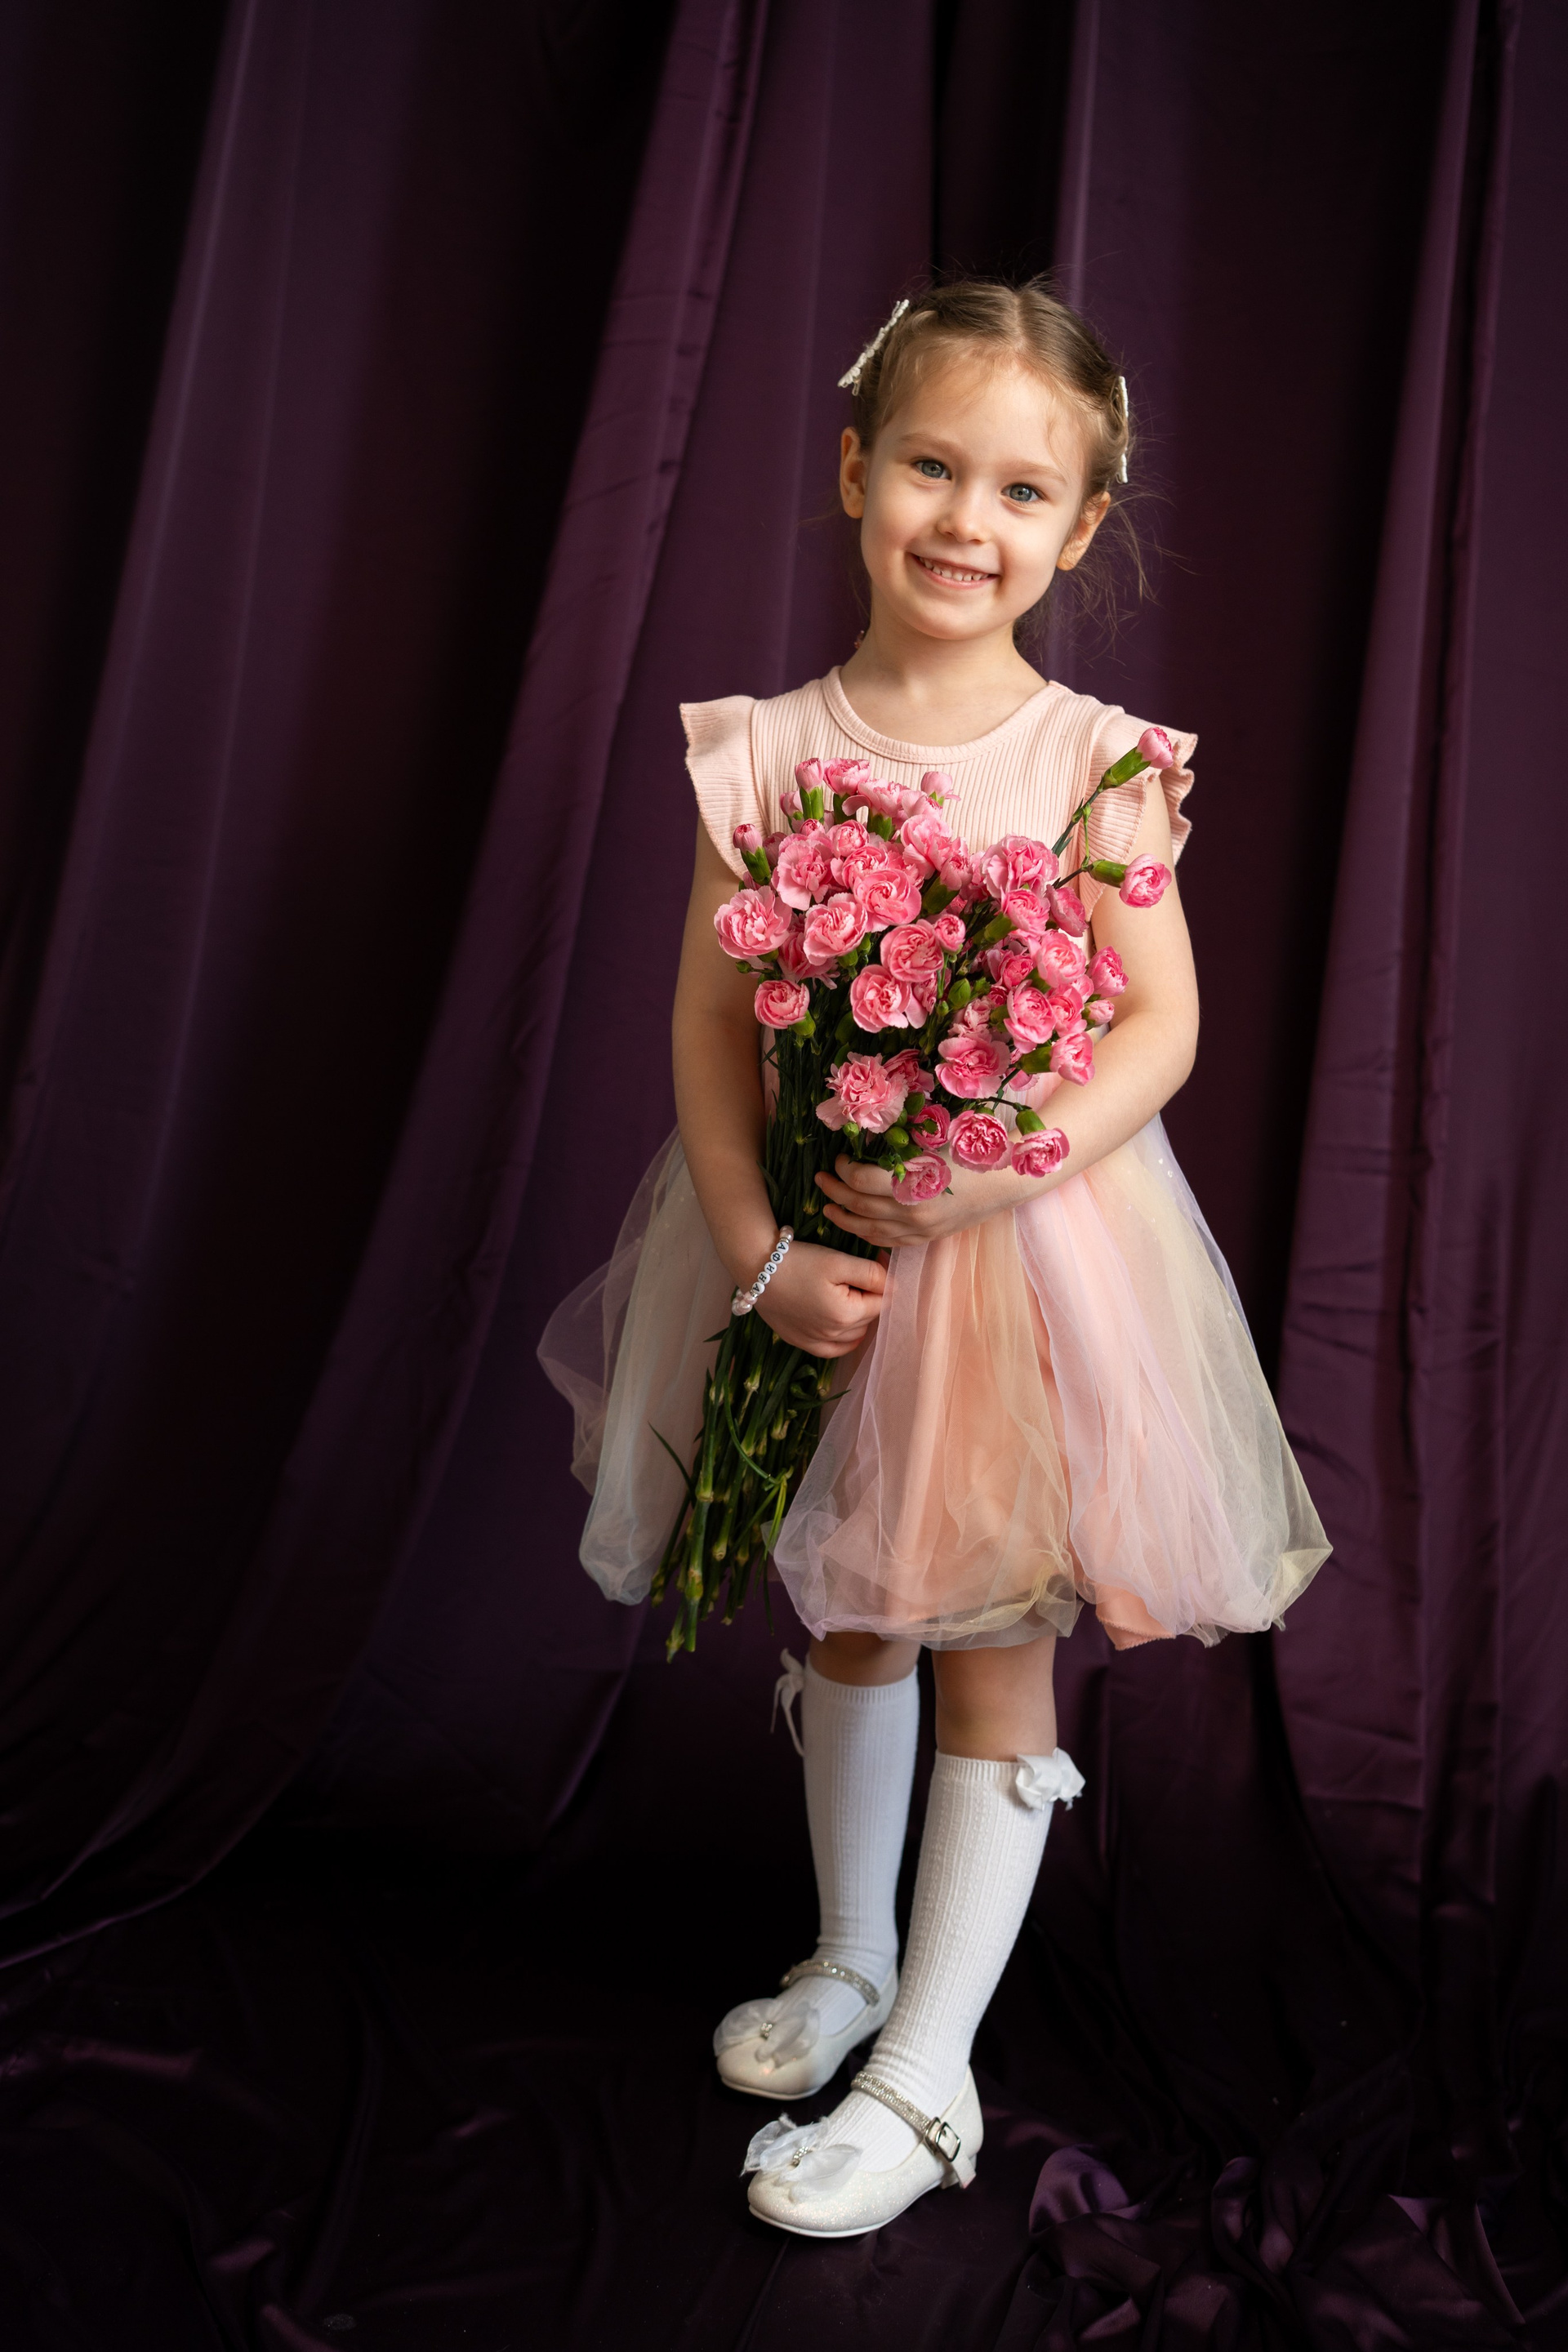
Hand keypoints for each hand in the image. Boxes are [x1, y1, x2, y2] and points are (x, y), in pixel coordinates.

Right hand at [755, 1238, 885, 1356]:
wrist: (757, 1267)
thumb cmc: (799, 1261)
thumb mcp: (839, 1261)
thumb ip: (872, 1274)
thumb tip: (896, 1285)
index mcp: (846, 1315)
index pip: (882, 1304)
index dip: (881, 1283)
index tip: (873, 1265)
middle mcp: (833, 1335)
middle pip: (868, 1319)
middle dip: (868, 1299)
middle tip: (854, 1277)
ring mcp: (815, 1341)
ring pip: (853, 1335)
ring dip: (857, 1318)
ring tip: (845, 1295)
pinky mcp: (799, 1341)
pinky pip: (832, 1350)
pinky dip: (842, 1340)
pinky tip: (842, 1327)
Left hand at [816, 1154, 1021, 1249]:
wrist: (1005, 1179)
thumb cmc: (970, 1151)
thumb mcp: (933, 1142)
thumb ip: (898, 1147)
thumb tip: (862, 1141)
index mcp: (913, 1182)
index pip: (859, 1180)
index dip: (843, 1168)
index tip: (840, 1157)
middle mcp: (912, 1212)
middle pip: (858, 1204)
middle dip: (833, 1191)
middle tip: (820, 1178)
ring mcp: (919, 1229)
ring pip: (868, 1229)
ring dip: (843, 1217)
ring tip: (827, 1207)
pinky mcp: (926, 1238)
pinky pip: (887, 1242)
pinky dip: (866, 1234)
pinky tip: (856, 1225)